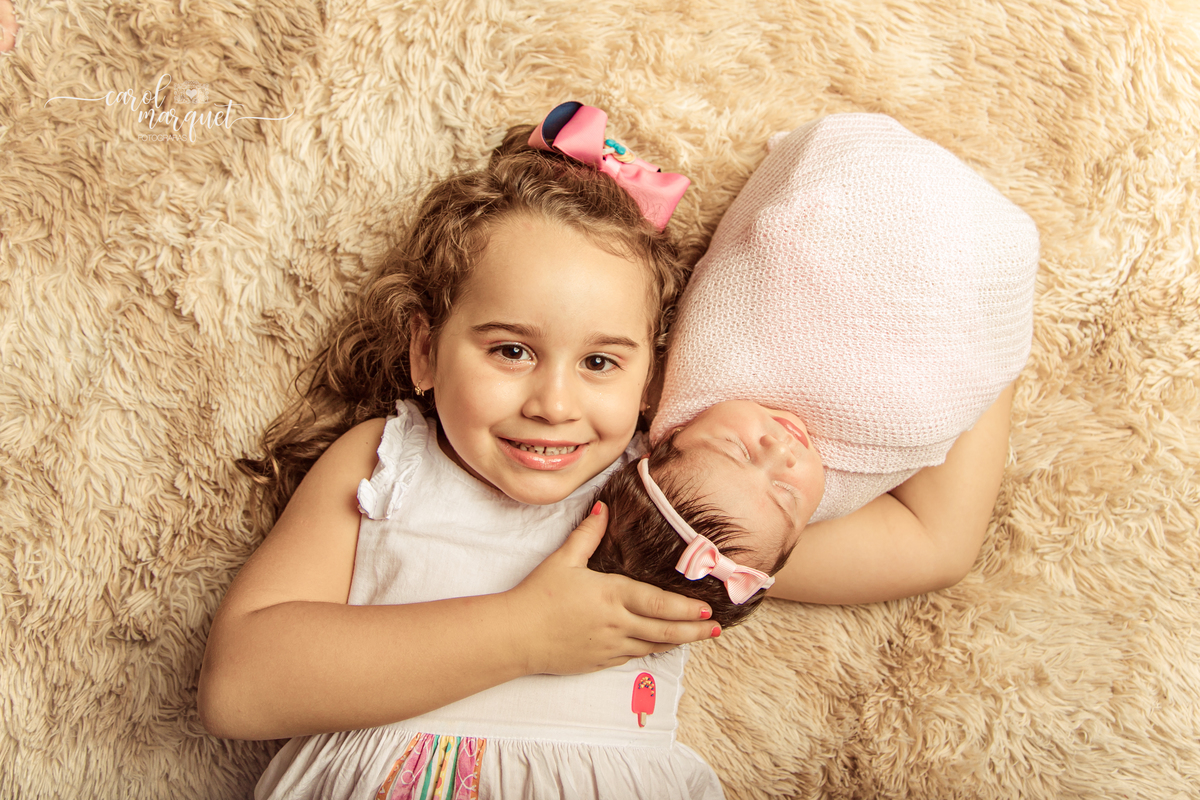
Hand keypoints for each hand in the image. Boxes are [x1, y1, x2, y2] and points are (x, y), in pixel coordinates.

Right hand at [505, 502, 719, 675]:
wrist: (515, 635)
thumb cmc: (538, 594)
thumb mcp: (563, 559)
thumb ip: (588, 534)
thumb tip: (603, 508)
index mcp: (611, 595)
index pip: (658, 604)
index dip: (685, 609)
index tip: (707, 609)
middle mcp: (616, 623)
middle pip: (664, 630)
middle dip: (694, 629)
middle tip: (715, 628)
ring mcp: (609, 646)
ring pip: (652, 646)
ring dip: (677, 642)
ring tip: (699, 638)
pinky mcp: (599, 661)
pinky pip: (632, 657)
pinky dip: (651, 651)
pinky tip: (662, 647)